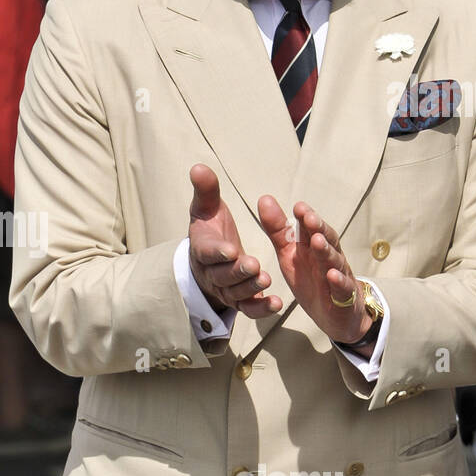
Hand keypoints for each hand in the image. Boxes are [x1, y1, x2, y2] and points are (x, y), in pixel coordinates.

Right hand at [187, 164, 279, 318]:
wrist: (209, 262)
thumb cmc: (211, 231)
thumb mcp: (207, 209)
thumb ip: (206, 191)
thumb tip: (198, 166)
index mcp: (203, 250)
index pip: (207, 252)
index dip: (217, 252)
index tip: (230, 249)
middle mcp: (213, 273)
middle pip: (223, 275)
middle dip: (238, 271)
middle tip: (254, 265)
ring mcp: (226, 290)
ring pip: (236, 293)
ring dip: (250, 288)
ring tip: (265, 279)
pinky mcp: (240, 301)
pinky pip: (249, 308)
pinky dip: (261, 308)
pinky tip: (276, 303)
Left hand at [258, 195, 369, 344]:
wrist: (336, 314)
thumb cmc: (312, 279)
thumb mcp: (290, 255)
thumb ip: (277, 230)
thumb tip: (264, 198)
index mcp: (314, 247)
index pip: (311, 228)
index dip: (306, 217)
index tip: (297, 206)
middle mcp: (329, 258)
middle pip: (326, 240)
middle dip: (318, 228)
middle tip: (308, 217)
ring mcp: (338, 276)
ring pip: (334, 261)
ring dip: (326, 251)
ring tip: (318, 241)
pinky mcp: (344, 298)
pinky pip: (343, 288)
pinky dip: (339, 281)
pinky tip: (332, 275)